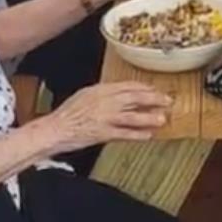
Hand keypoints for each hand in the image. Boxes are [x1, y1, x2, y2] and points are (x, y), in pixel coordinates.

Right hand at [44, 82, 171, 149]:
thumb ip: (103, 93)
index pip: (128, 85)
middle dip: (153, 98)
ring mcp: (106, 117)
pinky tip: (148, 135)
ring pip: (133, 115)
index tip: (154, 90)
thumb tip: (119, 94)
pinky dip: (137, 134)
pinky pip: (125, 133)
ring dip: (149, 117)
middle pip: (135, 97)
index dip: (144, 88)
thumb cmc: (67, 113)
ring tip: (162, 118)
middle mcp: (105, 101)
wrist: (55, 128)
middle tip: (166, 101)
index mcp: (101, 89)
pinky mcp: (104, 133)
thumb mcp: (85, 95)